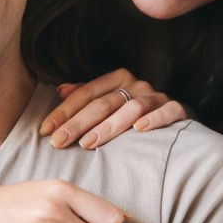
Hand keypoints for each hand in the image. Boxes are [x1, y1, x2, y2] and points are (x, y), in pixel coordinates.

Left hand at [38, 68, 186, 149]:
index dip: (64, 112)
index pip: (86, 93)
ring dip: (109, 126)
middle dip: (78, 123)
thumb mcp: (107, 102)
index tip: (46, 130)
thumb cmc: (131, 114)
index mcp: (118, 79)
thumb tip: (60, 89)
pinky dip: (154, 119)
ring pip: (131, 108)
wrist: (172, 119)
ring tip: (89, 143)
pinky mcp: (177, 110)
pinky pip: (167, 112)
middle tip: (59, 142)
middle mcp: (137, 84)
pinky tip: (139, 130)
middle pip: (104, 103)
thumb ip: (85, 96)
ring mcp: (157, 97)